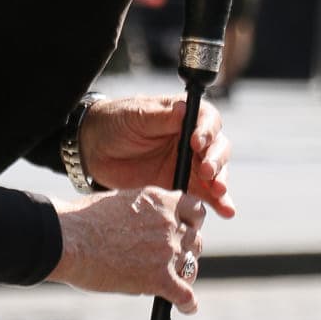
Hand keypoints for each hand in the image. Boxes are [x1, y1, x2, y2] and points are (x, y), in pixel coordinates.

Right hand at [51, 186, 204, 313]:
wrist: (67, 239)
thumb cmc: (82, 221)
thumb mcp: (119, 202)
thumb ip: (142, 210)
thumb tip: (147, 224)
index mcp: (159, 201)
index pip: (196, 210)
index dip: (191, 223)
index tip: (183, 231)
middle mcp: (169, 223)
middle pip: (196, 241)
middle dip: (185, 250)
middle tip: (169, 260)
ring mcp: (166, 251)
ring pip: (191, 267)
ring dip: (183, 275)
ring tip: (173, 283)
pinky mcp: (160, 278)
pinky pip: (186, 296)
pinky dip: (187, 304)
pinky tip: (185, 307)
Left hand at [80, 94, 233, 217]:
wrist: (94, 150)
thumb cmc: (115, 124)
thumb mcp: (135, 117)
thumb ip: (160, 117)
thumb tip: (185, 109)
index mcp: (184, 115)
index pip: (207, 119)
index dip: (207, 131)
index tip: (197, 143)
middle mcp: (192, 138)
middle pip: (217, 147)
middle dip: (216, 160)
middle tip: (206, 172)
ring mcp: (188, 163)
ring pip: (215, 172)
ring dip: (220, 182)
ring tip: (219, 192)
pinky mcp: (182, 185)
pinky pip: (203, 194)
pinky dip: (217, 202)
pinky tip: (226, 210)